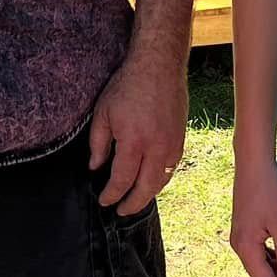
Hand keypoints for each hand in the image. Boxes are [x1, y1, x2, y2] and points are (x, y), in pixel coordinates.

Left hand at [89, 51, 187, 216]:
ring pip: (162, 181)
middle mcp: (156, 148)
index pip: (122, 180)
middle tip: (120, 211)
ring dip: (148, 194)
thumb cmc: (128, 85)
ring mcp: (172, 144)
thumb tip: (95, 168)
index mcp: (134, 142)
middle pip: (146, 189)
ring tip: (135, 199)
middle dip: (132, 204)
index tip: (104, 200)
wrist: (159, 65)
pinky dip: (160, 179)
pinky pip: (171, 168)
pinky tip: (150, 180)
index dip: (112, 195)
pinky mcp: (181, 139)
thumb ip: (98, 144)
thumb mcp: (103, 113)